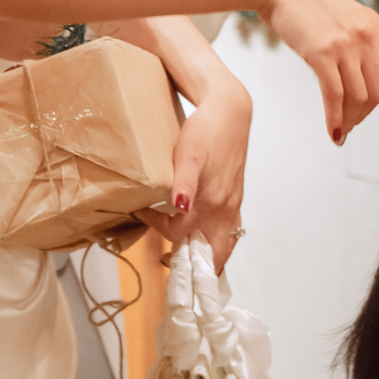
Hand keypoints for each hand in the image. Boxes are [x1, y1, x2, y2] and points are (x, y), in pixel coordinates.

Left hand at [134, 79, 250, 273]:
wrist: (231, 111)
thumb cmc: (207, 130)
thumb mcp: (190, 155)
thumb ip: (184, 183)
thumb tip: (180, 209)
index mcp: (212, 201)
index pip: (183, 235)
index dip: (161, 234)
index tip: (144, 221)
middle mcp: (226, 207)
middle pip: (215, 253)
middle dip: (196, 267)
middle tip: (172, 266)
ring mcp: (233, 203)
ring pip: (224, 242)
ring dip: (206, 255)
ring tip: (185, 258)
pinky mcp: (235, 196)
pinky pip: (229, 229)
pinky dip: (215, 239)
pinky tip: (203, 232)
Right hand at [263, 0, 378, 144]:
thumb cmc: (313, 8)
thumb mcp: (350, 27)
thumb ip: (371, 56)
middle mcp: (369, 37)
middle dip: (366, 113)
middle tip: (353, 124)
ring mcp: (347, 46)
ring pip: (359, 97)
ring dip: (351, 120)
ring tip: (342, 129)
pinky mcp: (322, 54)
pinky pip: (334, 97)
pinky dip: (335, 120)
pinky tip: (334, 133)